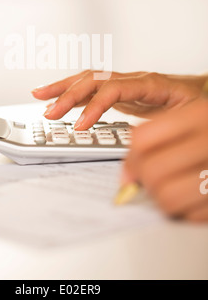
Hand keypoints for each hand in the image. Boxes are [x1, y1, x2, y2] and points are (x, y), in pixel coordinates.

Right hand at [31, 70, 205, 128]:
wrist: (202, 91)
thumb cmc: (197, 102)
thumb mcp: (188, 114)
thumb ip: (165, 127)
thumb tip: (141, 149)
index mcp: (149, 83)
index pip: (113, 89)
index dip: (94, 106)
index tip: (80, 126)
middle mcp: (133, 79)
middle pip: (94, 80)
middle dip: (69, 96)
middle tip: (49, 113)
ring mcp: (125, 83)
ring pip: (88, 79)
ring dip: (63, 87)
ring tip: (40, 96)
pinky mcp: (120, 91)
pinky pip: (91, 88)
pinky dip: (71, 91)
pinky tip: (58, 97)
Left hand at [122, 98, 207, 221]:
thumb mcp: (197, 119)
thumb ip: (161, 136)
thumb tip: (129, 172)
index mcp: (201, 115)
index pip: (143, 138)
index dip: (130, 158)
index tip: (130, 168)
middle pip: (152, 170)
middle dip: (145, 181)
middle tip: (150, 182)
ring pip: (167, 197)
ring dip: (163, 199)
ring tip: (173, 190)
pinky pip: (191, 215)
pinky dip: (188, 212)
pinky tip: (195, 199)